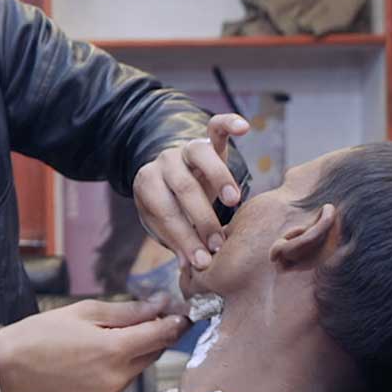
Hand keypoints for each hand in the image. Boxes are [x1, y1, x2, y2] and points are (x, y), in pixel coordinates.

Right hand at [0, 297, 190, 391]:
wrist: (12, 367)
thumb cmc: (44, 333)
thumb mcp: (86, 311)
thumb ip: (128, 311)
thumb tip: (160, 305)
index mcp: (114, 350)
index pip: (160, 334)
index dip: (174, 322)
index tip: (182, 312)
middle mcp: (118, 377)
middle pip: (153, 352)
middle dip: (154, 334)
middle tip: (149, 316)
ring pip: (139, 367)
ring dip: (136, 351)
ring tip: (112, 336)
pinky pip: (123, 381)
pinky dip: (120, 368)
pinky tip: (98, 357)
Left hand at [132, 114, 250, 271]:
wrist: (167, 176)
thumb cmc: (168, 207)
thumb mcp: (163, 223)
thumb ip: (177, 239)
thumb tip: (194, 267)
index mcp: (147, 184)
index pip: (165, 213)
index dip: (182, 239)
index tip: (200, 263)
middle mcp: (164, 163)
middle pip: (183, 188)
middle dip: (202, 220)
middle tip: (218, 246)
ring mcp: (185, 149)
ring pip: (201, 157)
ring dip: (219, 179)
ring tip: (233, 202)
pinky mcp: (206, 139)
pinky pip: (217, 128)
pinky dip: (230, 123)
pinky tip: (244, 127)